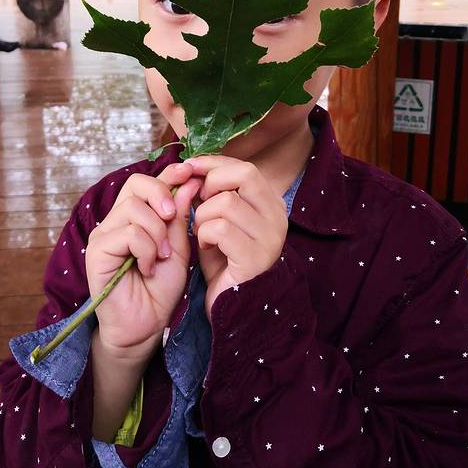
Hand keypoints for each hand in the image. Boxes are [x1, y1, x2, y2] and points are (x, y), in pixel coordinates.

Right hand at [85, 162, 200, 359]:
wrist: (147, 325)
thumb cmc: (162, 287)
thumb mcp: (179, 246)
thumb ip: (181, 216)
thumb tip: (191, 181)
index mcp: (136, 216)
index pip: (148, 182)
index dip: (169, 173)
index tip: (190, 172)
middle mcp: (116, 220)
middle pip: (136, 184)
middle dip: (161, 194)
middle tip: (173, 216)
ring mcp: (104, 234)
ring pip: (133, 208)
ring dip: (157, 232)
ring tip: (163, 256)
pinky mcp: (97, 251)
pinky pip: (128, 233)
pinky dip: (146, 250)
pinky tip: (148, 268)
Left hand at [189, 156, 287, 316]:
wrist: (231, 304)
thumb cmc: (222, 258)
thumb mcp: (217, 218)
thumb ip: (210, 193)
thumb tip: (191, 167)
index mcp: (271, 204)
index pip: (244, 167)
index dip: (213, 163)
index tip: (189, 168)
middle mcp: (278, 217)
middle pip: (245, 174)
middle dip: (212, 183)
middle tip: (199, 202)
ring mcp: (270, 238)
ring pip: (226, 202)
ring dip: (202, 215)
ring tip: (202, 233)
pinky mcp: (256, 258)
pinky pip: (220, 228)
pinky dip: (204, 234)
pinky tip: (205, 246)